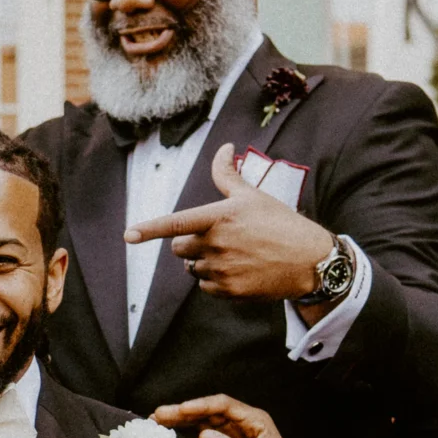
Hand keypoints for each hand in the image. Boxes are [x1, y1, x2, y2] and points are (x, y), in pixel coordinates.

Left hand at [125, 143, 339, 302]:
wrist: (308, 260)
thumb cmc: (280, 223)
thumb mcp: (253, 196)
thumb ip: (228, 174)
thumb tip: (224, 147)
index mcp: (219, 217)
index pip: (177, 224)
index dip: (150, 229)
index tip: (129, 235)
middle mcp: (217, 244)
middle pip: (179, 249)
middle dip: (188, 245)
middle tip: (216, 240)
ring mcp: (222, 269)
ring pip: (191, 268)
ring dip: (202, 263)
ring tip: (232, 255)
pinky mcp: (229, 290)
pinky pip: (204, 287)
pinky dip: (214, 281)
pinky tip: (236, 271)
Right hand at [154, 395, 318, 437]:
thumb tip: (204, 436)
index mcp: (255, 422)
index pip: (223, 406)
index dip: (200, 405)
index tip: (179, 410)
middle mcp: (241, 427)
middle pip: (208, 414)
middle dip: (183, 413)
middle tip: (158, 415)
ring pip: (201, 426)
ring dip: (180, 425)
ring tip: (156, 424)